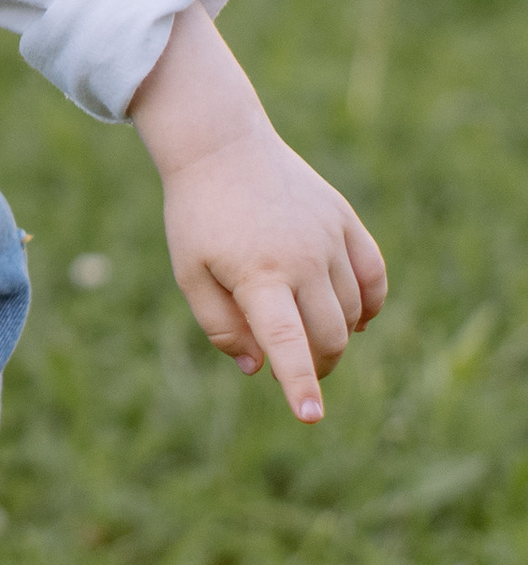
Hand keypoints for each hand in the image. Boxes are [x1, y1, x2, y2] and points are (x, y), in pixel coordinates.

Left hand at [131, 9, 386, 422]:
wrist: (222, 147)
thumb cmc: (198, 216)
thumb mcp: (190, 273)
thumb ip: (220, 326)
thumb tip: (257, 368)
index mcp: (257, 274)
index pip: (286, 341)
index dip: (300, 383)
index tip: (311, 417)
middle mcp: (301, 257)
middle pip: (329, 335)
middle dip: (317, 364)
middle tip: (299, 369)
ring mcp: (328, 236)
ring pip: (352, 310)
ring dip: (337, 333)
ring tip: (308, 330)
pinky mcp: (345, 220)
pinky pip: (374, 274)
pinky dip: (369, 303)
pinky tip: (355, 316)